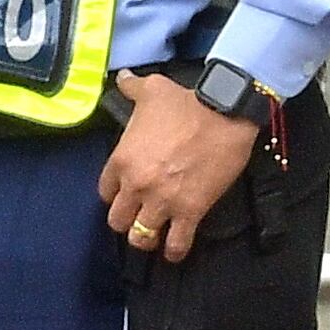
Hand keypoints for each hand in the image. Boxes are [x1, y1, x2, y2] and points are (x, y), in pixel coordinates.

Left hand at [100, 72, 260, 264]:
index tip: (124, 194)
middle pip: (118, 220)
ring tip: (155, 235)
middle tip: (139, 216)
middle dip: (127, 219)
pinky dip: (174, 251)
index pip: (105, 191)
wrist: (225, 111)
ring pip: (141, 237)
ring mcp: (163, 201)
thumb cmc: (187, 101)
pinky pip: (176, 244)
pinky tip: (174, 251)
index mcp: (123, 159)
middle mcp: (137, 185)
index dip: (114, 195)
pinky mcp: (190, 211)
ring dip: (147, 238)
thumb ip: (131, 88)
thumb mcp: (153, 89)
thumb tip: (123, 78)